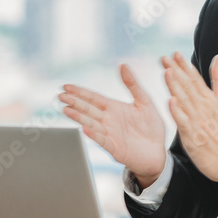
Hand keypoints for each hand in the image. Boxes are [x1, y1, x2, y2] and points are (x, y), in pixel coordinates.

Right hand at [59, 64, 166, 187]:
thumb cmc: (151, 127)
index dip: (80, 92)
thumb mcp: (144, 101)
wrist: (157, 151)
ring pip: (91, 123)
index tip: (65, 86)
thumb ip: (133, 84)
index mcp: (113, 108)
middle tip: (60, 96)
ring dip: (78, 117)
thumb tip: (123, 65)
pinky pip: (102, 140)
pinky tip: (84, 128)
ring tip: (66, 109)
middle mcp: (108, 120)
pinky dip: (93, 135)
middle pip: (88, 109)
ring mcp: (109, 134)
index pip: (93, 98)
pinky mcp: (114, 148)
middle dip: (74, 102)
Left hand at [162, 52, 217, 186]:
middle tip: (165, 58)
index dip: (185, 66)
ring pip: (185, 101)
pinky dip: (178, 112)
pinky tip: (171, 101)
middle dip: (177, 71)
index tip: (175, 53)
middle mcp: (204, 108)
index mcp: (211, 100)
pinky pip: (184, 123)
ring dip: (176, 87)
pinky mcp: (194, 137)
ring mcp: (199, 122)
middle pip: (189, 87)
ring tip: (167, 72)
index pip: (196, 79)